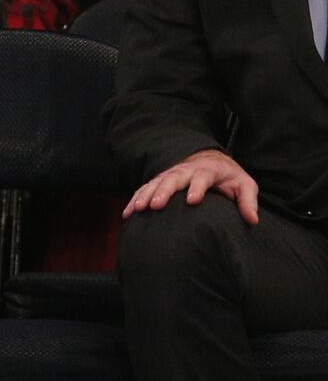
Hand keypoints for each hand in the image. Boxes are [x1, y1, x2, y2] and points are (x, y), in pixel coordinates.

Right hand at [123, 148, 260, 224]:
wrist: (210, 160)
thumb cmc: (228, 177)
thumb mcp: (244, 184)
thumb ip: (247, 201)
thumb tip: (253, 220)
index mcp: (207, 170)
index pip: (202, 177)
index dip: (197, 188)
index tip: (192, 201)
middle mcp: (186, 170)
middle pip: (173, 179)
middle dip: (163, 192)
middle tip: (156, 206)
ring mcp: (170, 175)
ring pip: (155, 183)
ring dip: (145, 195)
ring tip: (138, 209)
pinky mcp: (160, 181)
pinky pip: (145, 188)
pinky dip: (135, 198)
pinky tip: (127, 213)